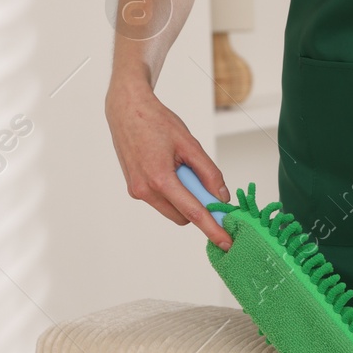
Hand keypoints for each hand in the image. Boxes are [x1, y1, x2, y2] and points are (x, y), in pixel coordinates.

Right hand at [106, 78, 232, 249]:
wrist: (127, 109)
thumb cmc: (156, 121)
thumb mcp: (190, 144)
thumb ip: (208, 172)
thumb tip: (221, 196)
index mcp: (159, 179)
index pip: (193, 213)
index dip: (212, 228)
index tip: (225, 242)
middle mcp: (144, 190)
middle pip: (182, 216)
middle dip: (196, 205)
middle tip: (199, 178)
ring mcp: (137, 191)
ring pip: (171, 209)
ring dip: (182, 196)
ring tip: (178, 165)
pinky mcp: (134, 188)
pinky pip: (160, 199)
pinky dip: (171, 190)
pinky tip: (167, 165)